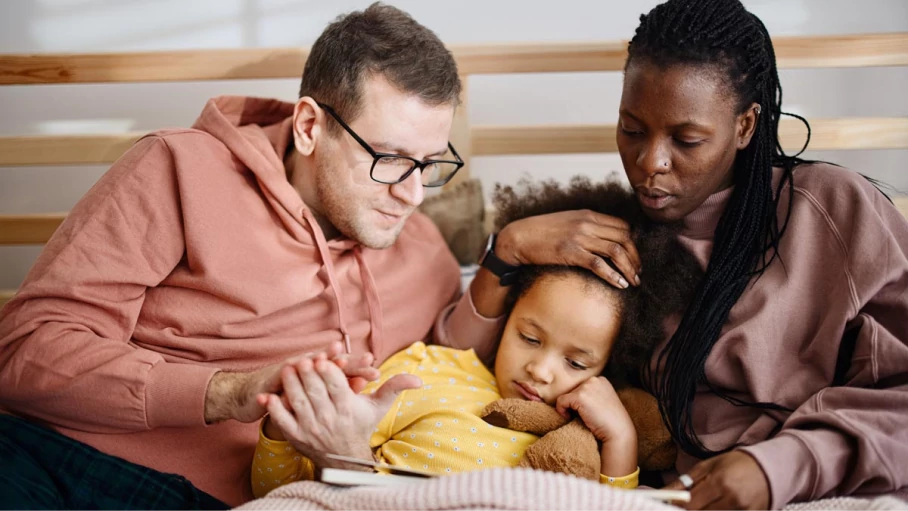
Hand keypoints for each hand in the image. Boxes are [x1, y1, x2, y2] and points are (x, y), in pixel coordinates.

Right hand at [204, 341, 378, 422]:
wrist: (251, 395)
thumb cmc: (286, 393)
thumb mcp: (313, 393)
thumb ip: (337, 388)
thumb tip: (361, 385)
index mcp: (318, 370)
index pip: (342, 368)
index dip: (359, 369)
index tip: (376, 372)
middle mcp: (305, 365)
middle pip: (329, 363)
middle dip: (348, 363)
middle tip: (366, 362)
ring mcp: (287, 370)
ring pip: (307, 364)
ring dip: (320, 361)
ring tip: (335, 359)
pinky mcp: (270, 379)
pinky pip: (280, 377)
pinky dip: (286, 372)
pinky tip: (292, 367)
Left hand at [263, 356, 421, 469]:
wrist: (345, 456)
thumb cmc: (361, 424)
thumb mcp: (379, 406)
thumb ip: (396, 388)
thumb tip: (419, 380)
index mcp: (348, 409)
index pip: (337, 388)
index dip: (330, 373)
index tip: (324, 359)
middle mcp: (329, 418)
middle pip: (317, 393)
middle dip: (309, 375)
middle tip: (303, 359)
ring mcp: (311, 428)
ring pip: (299, 403)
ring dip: (291, 386)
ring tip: (287, 369)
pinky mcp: (296, 436)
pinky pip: (283, 421)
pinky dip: (274, 409)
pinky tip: (268, 395)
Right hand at [496, 210, 640, 288]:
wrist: (519, 237)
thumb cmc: (541, 232)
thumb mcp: (567, 223)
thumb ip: (586, 227)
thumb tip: (602, 240)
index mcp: (588, 215)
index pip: (623, 226)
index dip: (633, 243)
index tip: (635, 257)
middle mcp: (587, 224)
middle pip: (625, 238)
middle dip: (636, 257)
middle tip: (638, 272)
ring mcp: (579, 237)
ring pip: (616, 251)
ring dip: (629, 268)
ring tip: (633, 281)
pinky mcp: (571, 252)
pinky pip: (599, 264)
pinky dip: (613, 275)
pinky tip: (620, 284)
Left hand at [555, 376, 636, 475]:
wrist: (618, 432)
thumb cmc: (610, 421)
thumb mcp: (603, 401)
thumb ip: (591, 394)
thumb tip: (571, 398)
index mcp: (601, 380)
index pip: (581, 387)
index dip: (581, 401)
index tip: (587, 412)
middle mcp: (594, 380)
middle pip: (573, 390)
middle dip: (574, 404)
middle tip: (583, 416)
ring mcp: (587, 387)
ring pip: (566, 395)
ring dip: (569, 408)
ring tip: (579, 417)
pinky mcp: (580, 396)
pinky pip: (561, 401)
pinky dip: (561, 411)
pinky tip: (570, 418)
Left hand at [663, 451, 769, 510]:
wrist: (769, 468)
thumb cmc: (736, 464)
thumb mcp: (707, 466)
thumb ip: (684, 482)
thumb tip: (663, 494)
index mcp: (719, 483)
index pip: (689, 504)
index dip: (676, 508)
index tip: (669, 505)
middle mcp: (733, 500)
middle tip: (686, 505)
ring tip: (704, 503)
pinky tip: (714, 507)